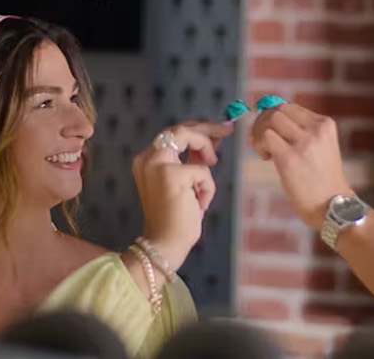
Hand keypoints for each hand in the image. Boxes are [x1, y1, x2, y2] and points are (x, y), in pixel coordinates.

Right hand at [132, 121, 234, 267]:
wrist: (165, 245)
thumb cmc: (176, 219)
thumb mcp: (187, 184)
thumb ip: (194, 161)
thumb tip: (213, 141)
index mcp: (147, 161)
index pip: (174, 135)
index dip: (198, 130)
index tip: (218, 131)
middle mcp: (147, 158)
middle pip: (180, 129)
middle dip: (207, 128)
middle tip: (227, 129)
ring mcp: (157, 164)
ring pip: (191, 139)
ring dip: (206, 163)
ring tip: (203, 188)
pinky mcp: (171, 174)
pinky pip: (203, 170)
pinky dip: (207, 189)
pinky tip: (199, 205)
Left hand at [249, 102, 353, 229]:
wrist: (332, 206)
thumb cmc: (323, 180)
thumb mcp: (322, 147)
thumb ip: (303, 132)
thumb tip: (270, 119)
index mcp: (326, 124)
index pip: (291, 107)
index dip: (274, 116)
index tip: (270, 132)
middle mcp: (316, 130)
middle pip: (279, 110)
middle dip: (263, 122)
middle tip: (262, 141)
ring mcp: (304, 143)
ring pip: (271, 120)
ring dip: (260, 133)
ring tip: (266, 151)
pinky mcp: (290, 158)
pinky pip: (266, 137)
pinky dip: (260, 145)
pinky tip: (267, 158)